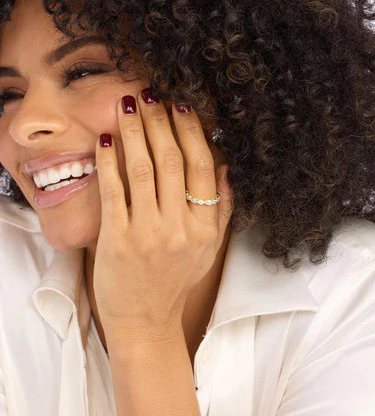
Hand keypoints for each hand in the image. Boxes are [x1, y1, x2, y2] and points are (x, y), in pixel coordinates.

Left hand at [92, 90, 232, 337]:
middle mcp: (179, 228)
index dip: (192, 133)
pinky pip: (114, 191)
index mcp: (204, 227)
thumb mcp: (209, 250)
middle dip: (160, 122)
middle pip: (172, 161)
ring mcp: (148, 233)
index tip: (182, 108)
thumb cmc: (175, 282)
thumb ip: (222, 210)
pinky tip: (108, 140)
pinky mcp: (117, 239)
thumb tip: (226, 168)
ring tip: (129, 105)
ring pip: (143, 169)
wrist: (144, 320)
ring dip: (136, 132)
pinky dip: (110, 162)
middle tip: (151, 95)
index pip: (202, 168)